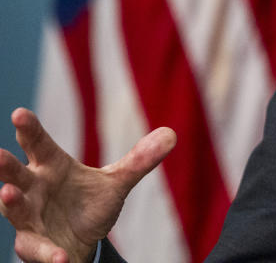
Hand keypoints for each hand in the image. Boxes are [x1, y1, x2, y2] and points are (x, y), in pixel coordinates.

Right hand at [0, 108, 175, 262]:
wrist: (84, 241)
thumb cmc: (89, 204)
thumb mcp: (116, 182)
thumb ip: (140, 160)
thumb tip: (172, 135)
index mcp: (53, 167)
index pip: (39, 145)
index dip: (29, 130)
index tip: (19, 114)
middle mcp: (35, 189)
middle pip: (17, 175)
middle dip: (7, 167)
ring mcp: (30, 218)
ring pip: (14, 209)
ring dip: (10, 202)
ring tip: (6, 194)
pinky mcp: (34, 245)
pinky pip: (36, 249)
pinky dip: (47, 253)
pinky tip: (59, 257)